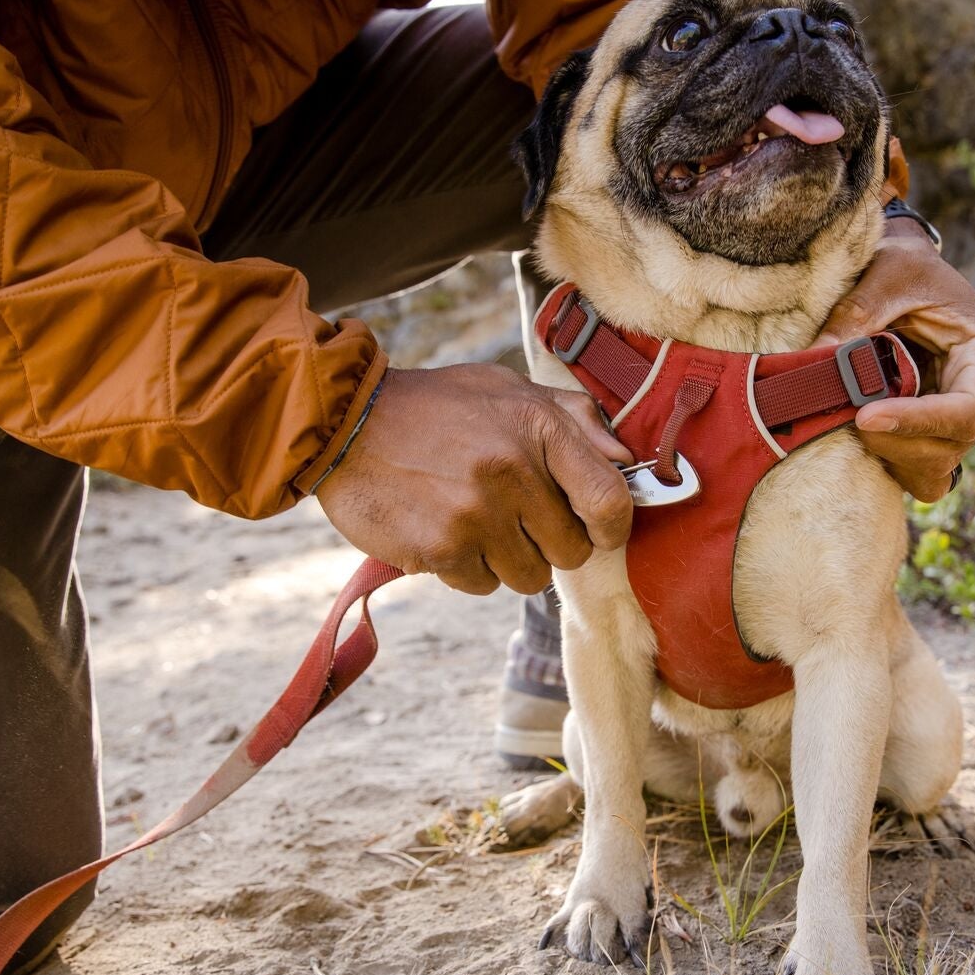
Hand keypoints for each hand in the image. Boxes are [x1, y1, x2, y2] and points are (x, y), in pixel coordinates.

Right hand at [315, 363, 632, 593]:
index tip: (599, 529)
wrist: (346, 422)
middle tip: (518, 518)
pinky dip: (467, 568)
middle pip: (570, 551)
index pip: (610, 500)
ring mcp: (476, 515)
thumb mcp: (508, 390)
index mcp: (538, 427)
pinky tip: (444, 530)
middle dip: (550, 543)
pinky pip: (481, 584)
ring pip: (528, 576)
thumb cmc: (437, 407)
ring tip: (476, 520)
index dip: (612, 527)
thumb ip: (574, 418)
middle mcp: (512, 472)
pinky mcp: (440, 549)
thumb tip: (628, 459)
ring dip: (508, 559)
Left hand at [816, 219, 974, 501]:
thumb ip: (856, 314)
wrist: (907, 269)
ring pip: (936, 466)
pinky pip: (923, 472)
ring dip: (891, 455)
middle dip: (896, 441)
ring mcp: (958, 416)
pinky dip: (894, 465)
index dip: (917, 422)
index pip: (966, 410)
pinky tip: (864, 437)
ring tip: (850, 422)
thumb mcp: (887, 273)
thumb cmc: (905, 264)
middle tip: (847, 419)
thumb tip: (816, 358)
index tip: (865, 416)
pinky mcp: (934, 430)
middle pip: (951, 446)